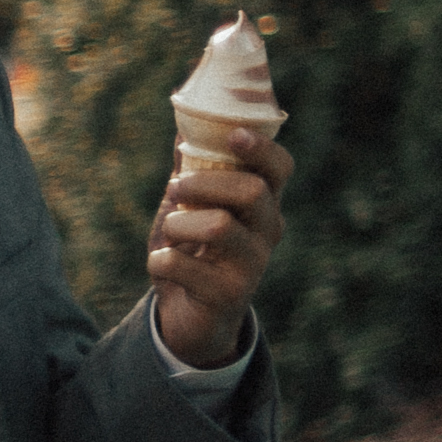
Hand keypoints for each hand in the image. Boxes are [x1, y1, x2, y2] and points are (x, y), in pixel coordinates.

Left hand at [145, 129, 290, 373]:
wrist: (193, 317)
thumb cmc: (193, 252)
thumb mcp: (193, 208)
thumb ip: (194, 170)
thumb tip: (183, 124)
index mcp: (264, 204)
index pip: (280, 168)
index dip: (261, 147)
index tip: (233, 135)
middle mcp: (268, 231)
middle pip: (252, 191)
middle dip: (203, 184)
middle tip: (175, 188)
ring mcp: (253, 265)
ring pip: (218, 227)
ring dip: (178, 224)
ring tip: (169, 234)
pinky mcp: (229, 295)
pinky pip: (182, 265)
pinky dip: (161, 261)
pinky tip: (164, 267)